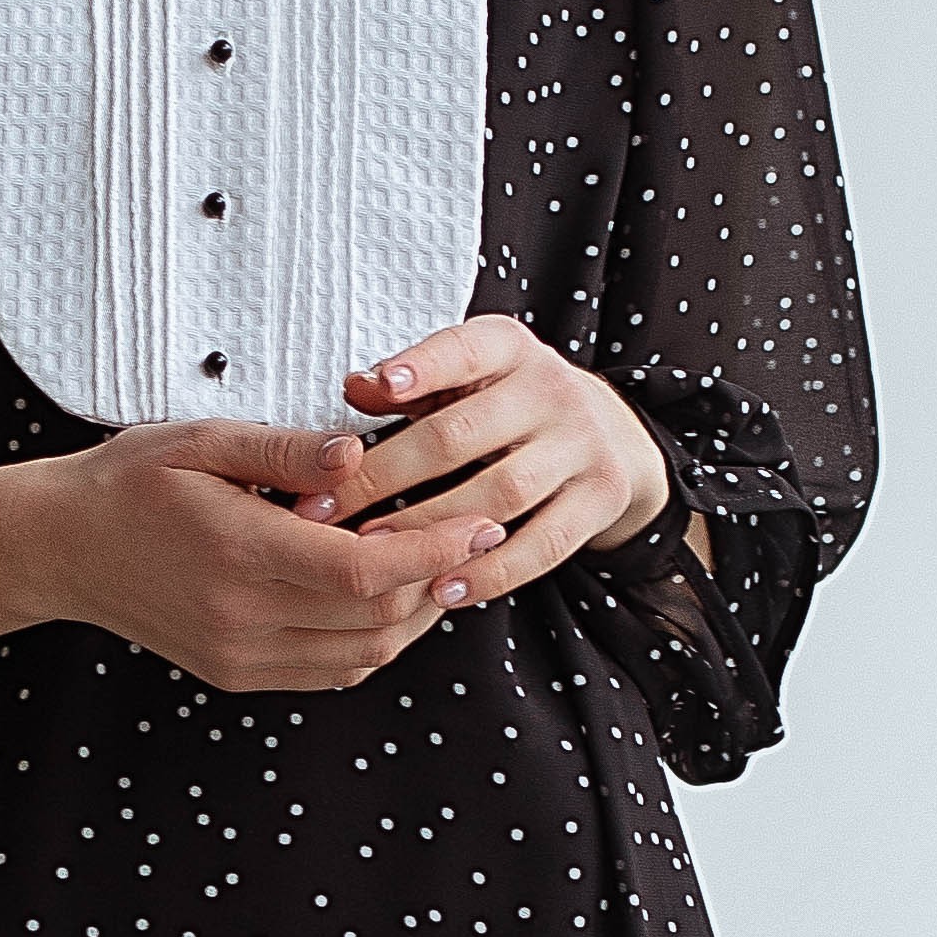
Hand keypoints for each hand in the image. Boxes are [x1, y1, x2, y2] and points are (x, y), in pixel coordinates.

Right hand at [0, 425, 486, 692]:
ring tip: (434, 564)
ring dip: (411, 614)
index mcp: (238, 551)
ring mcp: (240, 655)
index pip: (365, 571)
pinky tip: (381, 596)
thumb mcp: (203, 438)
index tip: (481, 523)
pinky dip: (372, 639)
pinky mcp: (237, 673)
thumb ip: (287, 450)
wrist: (61, 547)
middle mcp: (242, 617)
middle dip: (437, 580)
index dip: (434, 552)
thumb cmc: (131, 480)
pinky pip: (331, 670)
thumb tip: (361, 454)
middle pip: (377, 618)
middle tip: (472, 534)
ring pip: (363, 652)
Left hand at [321, 320, 671, 597]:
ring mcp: (583, 443)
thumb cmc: (506, 407)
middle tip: (324, 511)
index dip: (420, 367)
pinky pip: (545, 544)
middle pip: (460, 434)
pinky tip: (443, 589)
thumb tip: (357, 388)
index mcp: (508, 348)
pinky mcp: (602, 496)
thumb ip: (407, 386)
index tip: (374, 389)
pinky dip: (492, 572)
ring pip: (500, 492)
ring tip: (373, 555)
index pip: (461, 351)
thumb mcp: (463, 381)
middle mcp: (551, 388)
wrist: (611, 431)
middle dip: (386, 475)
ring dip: (430, 528)